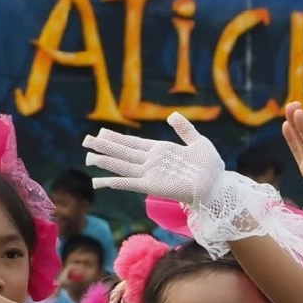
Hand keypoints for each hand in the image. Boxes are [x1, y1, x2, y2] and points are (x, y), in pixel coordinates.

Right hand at [83, 113, 223, 207]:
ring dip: (105, 161)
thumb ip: (184, 129)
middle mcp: (152, 162)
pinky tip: (100, 181)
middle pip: (123, 152)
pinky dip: (114, 182)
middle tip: (85, 141)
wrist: (217, 185)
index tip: (101, 133)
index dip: (117, 138)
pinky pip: (129, 183)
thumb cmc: (211, 167)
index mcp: (161, 150)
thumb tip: (172, 116)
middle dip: (104, 146)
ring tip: (88, 157)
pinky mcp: (152, 186)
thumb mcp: (198, 142)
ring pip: (122, 166)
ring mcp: (150, 174)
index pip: (134, 143)